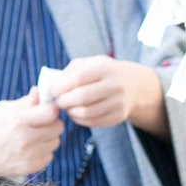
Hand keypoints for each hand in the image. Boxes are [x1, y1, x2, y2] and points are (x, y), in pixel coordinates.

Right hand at [0, 87, 63, 176]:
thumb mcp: (2, 109)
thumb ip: (24, 102)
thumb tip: (39, 93)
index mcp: (19, 121)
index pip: (52, 112)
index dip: (50, 108)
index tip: (45, 109)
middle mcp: (27, 139)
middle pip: (58, 128)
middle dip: (51, 123)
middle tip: (40, 123)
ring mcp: (30, 155)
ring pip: (55, 142)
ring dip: (48, 138)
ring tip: (33, 137)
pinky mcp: (30, 168)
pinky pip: (49, 156)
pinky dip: (43, 151)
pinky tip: (30, 149)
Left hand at [52, 57, 167, 136]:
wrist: (133, 85)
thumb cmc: (102, 72)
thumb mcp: (89, 63)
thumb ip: (69, 72)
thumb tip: (52, 86)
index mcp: (105, 68)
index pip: (79, 78)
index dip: (62, 87)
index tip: (53, 91)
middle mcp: (115, 85)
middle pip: (82, 98)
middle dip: (65, 101)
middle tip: (58, 102)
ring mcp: (118, 102)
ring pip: (87, 113)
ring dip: (71, 112)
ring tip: (67, 108)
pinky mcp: (118, 117)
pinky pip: (93, 122)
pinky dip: (80, 120)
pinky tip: (76, 114)